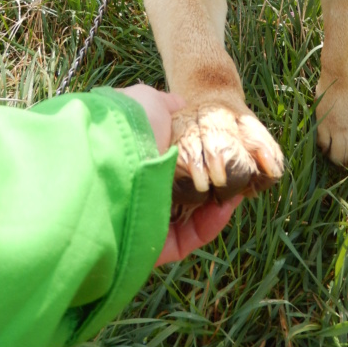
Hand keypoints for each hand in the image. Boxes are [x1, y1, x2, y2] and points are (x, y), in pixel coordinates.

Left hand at [115, 85, 242, 263]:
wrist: (109, 160)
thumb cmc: (129, 125)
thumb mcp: (149, 100)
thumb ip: (167, 105)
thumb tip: (182, 106)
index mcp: (137, 154)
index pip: (172, 158)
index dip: (199, 155)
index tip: (223, 149)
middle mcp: (138, 185)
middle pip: (183, 188)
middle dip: (212, 181)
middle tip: (236, 173)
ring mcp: (144, 217)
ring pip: (189, 216)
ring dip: (216, 204)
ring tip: (237, 191)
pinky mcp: (153, 246)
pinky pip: (187, 237)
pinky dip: (209, 223)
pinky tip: (225, 206)